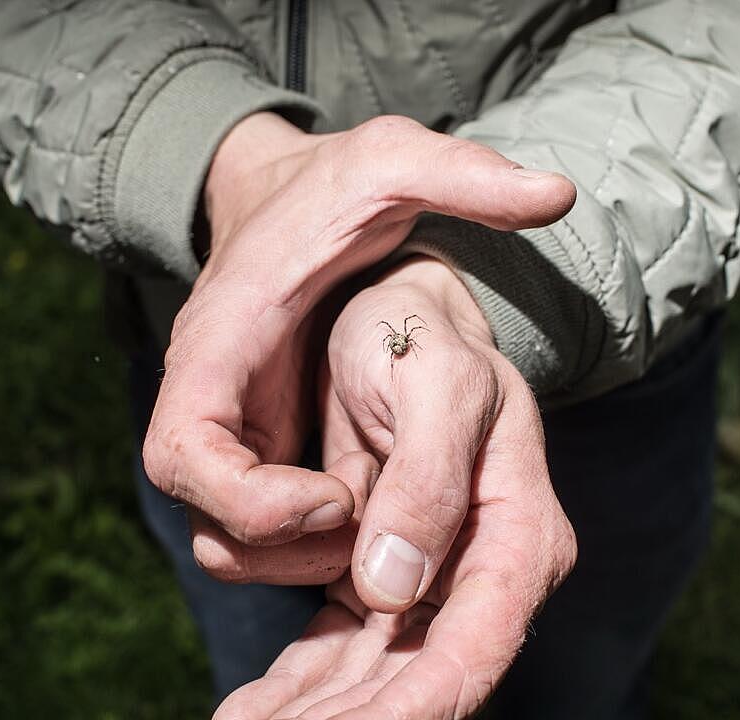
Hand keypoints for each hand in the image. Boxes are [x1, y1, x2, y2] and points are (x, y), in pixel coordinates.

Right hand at [141, 113, 574, 573]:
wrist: (280, 199)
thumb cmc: (326, 188)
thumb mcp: (389, 164)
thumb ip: (462, 176)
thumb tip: (558, 192)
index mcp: (217, 346)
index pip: (180, 456)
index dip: (247, 502)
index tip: (335, 494)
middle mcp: (211, 404)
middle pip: (208, 524)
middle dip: (288, 548)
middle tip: (377, 521)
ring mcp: (235, 435)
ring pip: (234, 543)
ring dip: (308, 558)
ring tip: (390, 521)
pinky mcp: (264, 453)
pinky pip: (270, 535)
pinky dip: (320, 548)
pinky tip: (390, 517)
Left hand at [212, 257, 577, 718]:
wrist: (394, 317)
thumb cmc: (424, 338)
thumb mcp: (439, 383)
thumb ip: (425, 481)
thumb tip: (388, 587)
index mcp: (518, 535)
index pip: (474, 642)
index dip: (419, 702)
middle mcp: (479, 572)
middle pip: (418, 676)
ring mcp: (425, 580)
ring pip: (369, 673)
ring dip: (311, 713)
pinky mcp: (373, 575)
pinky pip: (335, 645)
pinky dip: (295, 682)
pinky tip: (248, 709)